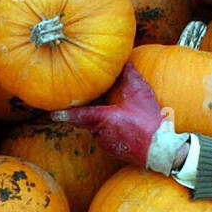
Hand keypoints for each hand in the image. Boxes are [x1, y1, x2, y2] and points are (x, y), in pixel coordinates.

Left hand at [51, 63, 189, 175]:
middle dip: (85, 110)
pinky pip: (104, 136)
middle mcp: (100, 132)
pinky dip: (108, 129)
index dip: (64, 114)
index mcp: (103, 119)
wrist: (160, 149)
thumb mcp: (140, 94)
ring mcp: (104, 143)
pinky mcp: (110, 150)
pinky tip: (121, 125)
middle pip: (86, 119)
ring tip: (112, 113)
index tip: (51, 114)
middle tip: (82, 101)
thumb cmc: (149, 121)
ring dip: (100, 119)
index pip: (78, 115)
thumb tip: (124, 62)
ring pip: (95, 128)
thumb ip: (129, 77)